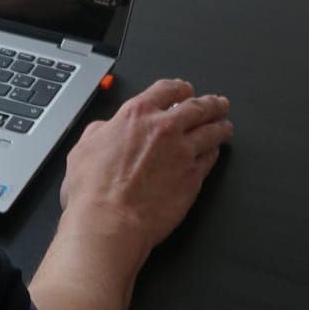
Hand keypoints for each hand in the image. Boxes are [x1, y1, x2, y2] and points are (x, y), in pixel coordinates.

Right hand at [59, 79, 232, 258]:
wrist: (110, 221)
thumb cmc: (93, 190)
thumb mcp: (83, 148)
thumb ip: (100, 131)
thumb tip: (106, 129)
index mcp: (137, 115)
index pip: (166, 90)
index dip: (180, 88)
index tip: (185, 89)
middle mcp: (164, 129)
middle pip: (197, 107)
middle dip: (210, 104)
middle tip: (218, 103)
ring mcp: (183, 153)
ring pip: (211, 131)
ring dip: (220, 125)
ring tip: (225, 125)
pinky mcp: (193, 178)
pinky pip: (210, 158)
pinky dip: (215, 151)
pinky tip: (215, 151)